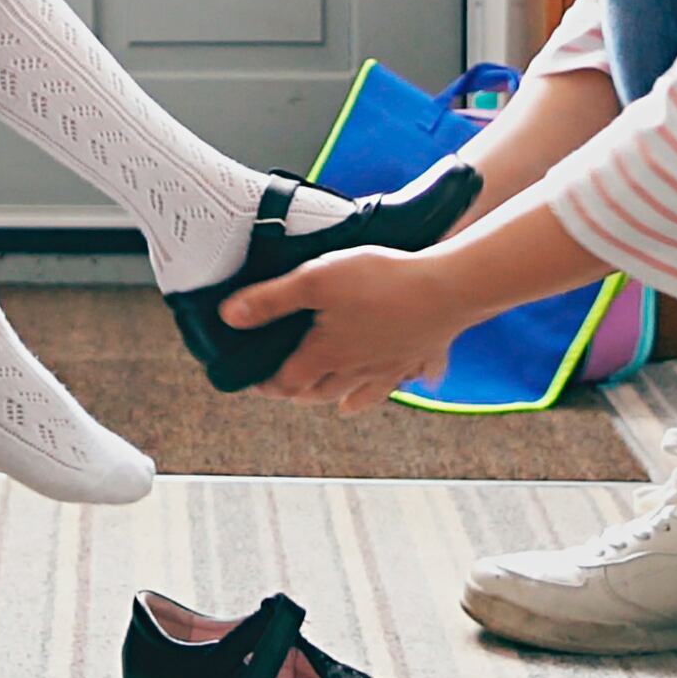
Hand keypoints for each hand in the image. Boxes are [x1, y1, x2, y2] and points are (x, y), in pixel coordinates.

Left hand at [223, 245, 484, 411]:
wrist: (447, 289)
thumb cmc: (381, 281)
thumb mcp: (314, 280)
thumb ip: (271, 300)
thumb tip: (229, 318)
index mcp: (327, 355)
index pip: (287, 382)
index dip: (266, 384)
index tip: (253, 380)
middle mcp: (357, 369)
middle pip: (320, 393)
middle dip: (298, 392)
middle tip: (286, 385)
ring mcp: (389, 367)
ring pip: (358, 394)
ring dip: (339, 397)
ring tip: (330, 397)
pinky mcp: (418, 357)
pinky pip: (402, 381)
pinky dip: (391, 387)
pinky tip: (392, 384)